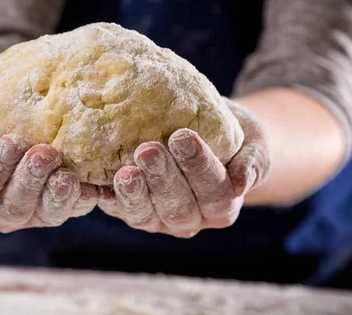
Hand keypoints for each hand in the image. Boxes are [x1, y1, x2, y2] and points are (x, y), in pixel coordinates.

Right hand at [0, 103, 97, 231]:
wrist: (2, 116)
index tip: (7, 143)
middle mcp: (3, 211)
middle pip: (14, 206)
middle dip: (29, 181)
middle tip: (43, 153)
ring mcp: (35, 211)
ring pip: (46, 213)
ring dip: (57, 195)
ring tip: (67, 174)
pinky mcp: (63, 205)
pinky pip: (76, 207)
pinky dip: (85, 197)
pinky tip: (94, 184)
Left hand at [98, 98, 270, 237]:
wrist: (202, 132)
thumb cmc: (231, 136)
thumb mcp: (253, 142)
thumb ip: (254, 161)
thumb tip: (243, 182)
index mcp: (222, 204)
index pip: (215, 191)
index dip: (199, 167)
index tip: (183, 136)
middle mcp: (191, 218)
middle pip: (178, 207)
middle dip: (163, 179)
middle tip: (148, 149)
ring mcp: (158, 217)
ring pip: (146, 215)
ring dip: (134, 194)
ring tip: (125, 170)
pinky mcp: (130, 209)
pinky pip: (118, 208)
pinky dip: (107, 197)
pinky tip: (97, 182)